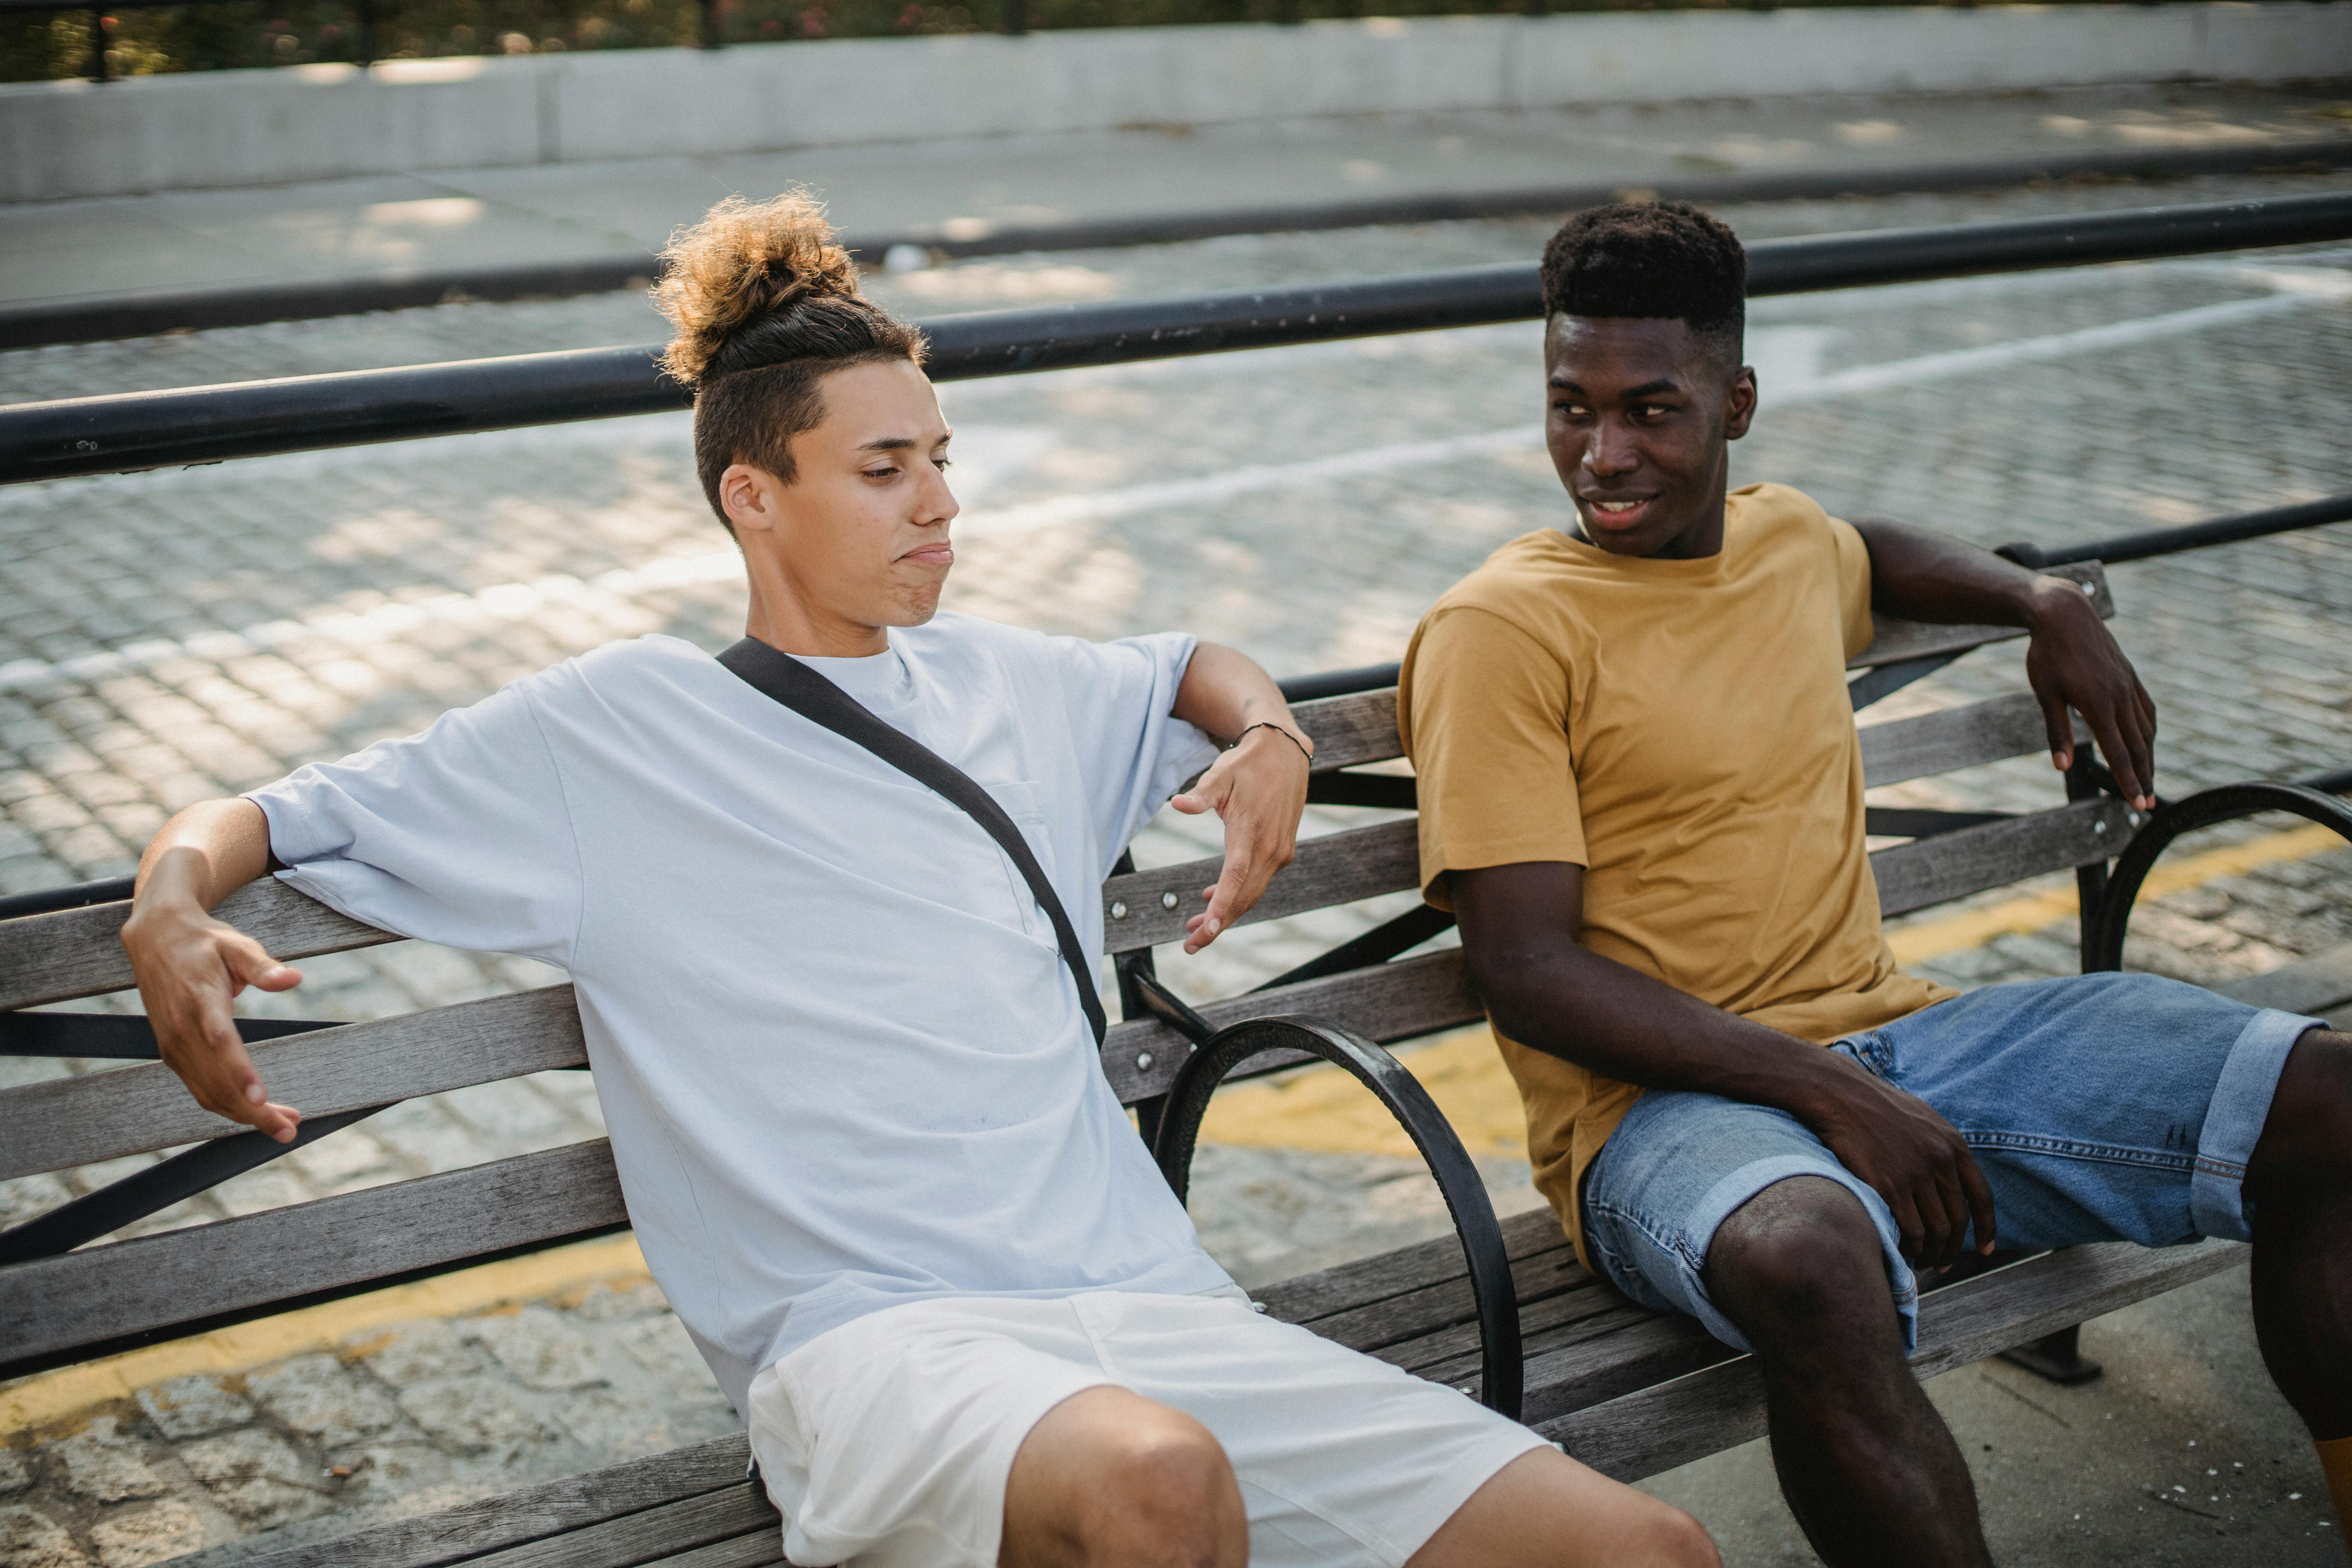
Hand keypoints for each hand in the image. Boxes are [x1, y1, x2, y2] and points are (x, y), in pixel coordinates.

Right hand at [121, 893, 304, 1141]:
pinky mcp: (172, 1053)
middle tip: (290, 1129)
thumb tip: (293, 978)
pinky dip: (227, 1106)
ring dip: (244, 1115)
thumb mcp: (237, 945)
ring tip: (283, 1125)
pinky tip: (254, 1111)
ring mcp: (174, 1046)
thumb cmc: (205, 943)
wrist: (155, 939)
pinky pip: (200, 1088)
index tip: (262, 1099)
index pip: (221, 1043)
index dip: (240, 1074)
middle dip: (254, 1111)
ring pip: (208, 1093)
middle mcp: (183, 1030)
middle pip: (217, 1081)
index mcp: (201, 1002)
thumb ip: (262, 966)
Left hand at [1168, 726, 1308, 952]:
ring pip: (1251, 893)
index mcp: (1251, 831)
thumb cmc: (1247, 763)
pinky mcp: (1282, 850)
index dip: (1222, 907)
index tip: (1207, 930)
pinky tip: (1212, 898)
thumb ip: (1200, 795)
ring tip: (1195, 930)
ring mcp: (1279, 851)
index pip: (1235, 878)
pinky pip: (1257, 881)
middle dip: (1217, 924)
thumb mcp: (1220, 775)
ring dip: (1226, 913)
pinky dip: (1236, 894)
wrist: (1285, 753)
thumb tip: (1176, 804)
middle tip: (1190, 945)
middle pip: (1244, 897)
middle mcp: (1270, 848)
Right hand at [1796, 1053, 1995, 1269]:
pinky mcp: (1888, 1185)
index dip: (1987, 1228)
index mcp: (1953, 1145)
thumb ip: (1942, 1148)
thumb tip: (1951, 1178)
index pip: (1981, 1197)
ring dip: (1933, 1253)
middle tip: (1944, 1263)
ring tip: (1923, 1262)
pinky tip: (1903, 1251)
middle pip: (1957, 1220)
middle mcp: (1940, 1161)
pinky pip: (1911, 1230)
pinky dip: (1911, 1248)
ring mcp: (1915, 1174)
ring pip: (1936, 1230)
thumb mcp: (1923, 1119)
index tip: (1986, 1249)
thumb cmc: (1876, 1105)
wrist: (1841, 1094)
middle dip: (1954, 1248)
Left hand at [2024, 576, 2156, 809]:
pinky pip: (2147, 709)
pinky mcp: (2130, 676)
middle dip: (2143, 778)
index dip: (2129, 782)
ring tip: (2147, 780)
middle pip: (2138, 747)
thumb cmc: (2047, 655)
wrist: (2064, 614)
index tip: (2139, 805)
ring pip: (2145, 730)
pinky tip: (2147, 742)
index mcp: (2098, 705)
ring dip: (2149, 758)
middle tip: (2147, 805)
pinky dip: (2149, 731)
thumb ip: (2056, 732)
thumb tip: (2063, 766)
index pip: (2119, 753)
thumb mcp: (2045, 694)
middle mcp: (2120, 697)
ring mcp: (2129, 685)